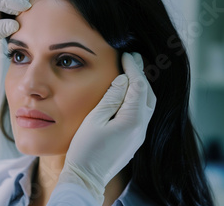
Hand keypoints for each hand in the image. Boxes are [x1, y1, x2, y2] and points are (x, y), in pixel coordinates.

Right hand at [58, 52, 155, 203]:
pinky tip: (127, 94)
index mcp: (132, 120)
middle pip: (147, 94)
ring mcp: (139, 135)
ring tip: (129, 73)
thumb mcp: (94, 119)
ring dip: (140, 87)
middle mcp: (141, 127)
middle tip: (130, 59)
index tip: (127, 55)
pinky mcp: (134, 140)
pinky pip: (141, 113)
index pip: (138, 86)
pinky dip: (137, 99)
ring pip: (146, 104)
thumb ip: (111, 98)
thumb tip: (123, 80)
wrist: (87, 177)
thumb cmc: (86, 149)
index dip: (134, 68)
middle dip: (140, 75)